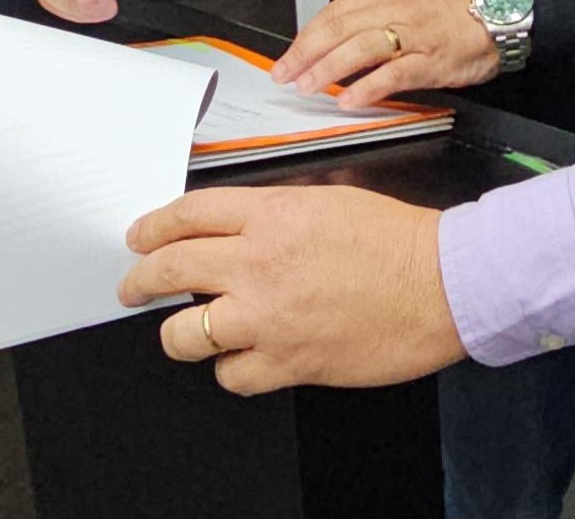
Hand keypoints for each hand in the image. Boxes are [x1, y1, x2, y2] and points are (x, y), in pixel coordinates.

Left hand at [120, 185, 466, 393]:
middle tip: (132, 285)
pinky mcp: (289, 361)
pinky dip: (231, 370)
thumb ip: (277, 211)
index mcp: (272, 215)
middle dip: (140, 279)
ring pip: (188, 333)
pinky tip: (241, 359)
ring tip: (184, 332)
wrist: (442, 284)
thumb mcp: (331, 199)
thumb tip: (239, 226)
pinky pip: (232, 375)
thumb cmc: (399, 241)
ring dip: (179, 333)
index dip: (154, 226)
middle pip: (171, 269)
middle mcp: (260, 264)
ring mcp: (270, 317)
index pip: (188, 215)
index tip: (141, 236)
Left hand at [272, 0, 496, 108]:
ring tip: (307, 86)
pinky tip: (349, 99)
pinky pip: (393, 74)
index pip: (336, 11)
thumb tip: (341, 41)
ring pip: (361, 48)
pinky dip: (367, 87)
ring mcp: (413, 35)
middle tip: (284, 73)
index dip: (308, 34)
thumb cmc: (456, 14)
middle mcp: (396, 10)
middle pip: (340, 27)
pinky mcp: (431, 60)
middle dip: (306, 52)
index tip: (290, 55)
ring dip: (328, 69)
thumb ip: (377, 19)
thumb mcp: (410, 4)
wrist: (500, 16)